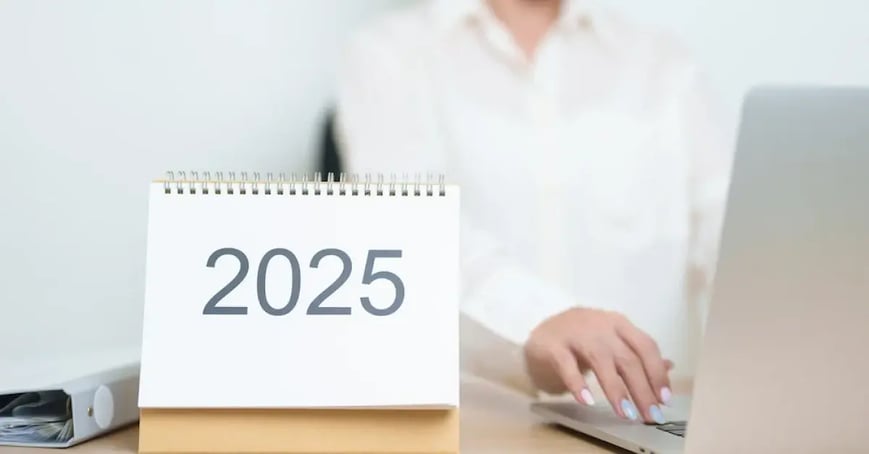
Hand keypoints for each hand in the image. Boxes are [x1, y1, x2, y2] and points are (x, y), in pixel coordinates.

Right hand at [523, 308, 671, 423]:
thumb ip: (637, 354)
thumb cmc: (582, 339)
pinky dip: (578, 384)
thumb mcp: (612, 342)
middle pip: (627, 358)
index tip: (664, 399)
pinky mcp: (553, 345)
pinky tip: (587, 401)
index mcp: (619, 324)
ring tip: (625, 413)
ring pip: (601, 361)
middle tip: (650, 414)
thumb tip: (669, 366)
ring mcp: (575, 333)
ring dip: (616, 390)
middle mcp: (600, 325)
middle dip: (642, 389)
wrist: (542, 332)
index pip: (645, 346)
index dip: (657, 373)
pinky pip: (567, 365)